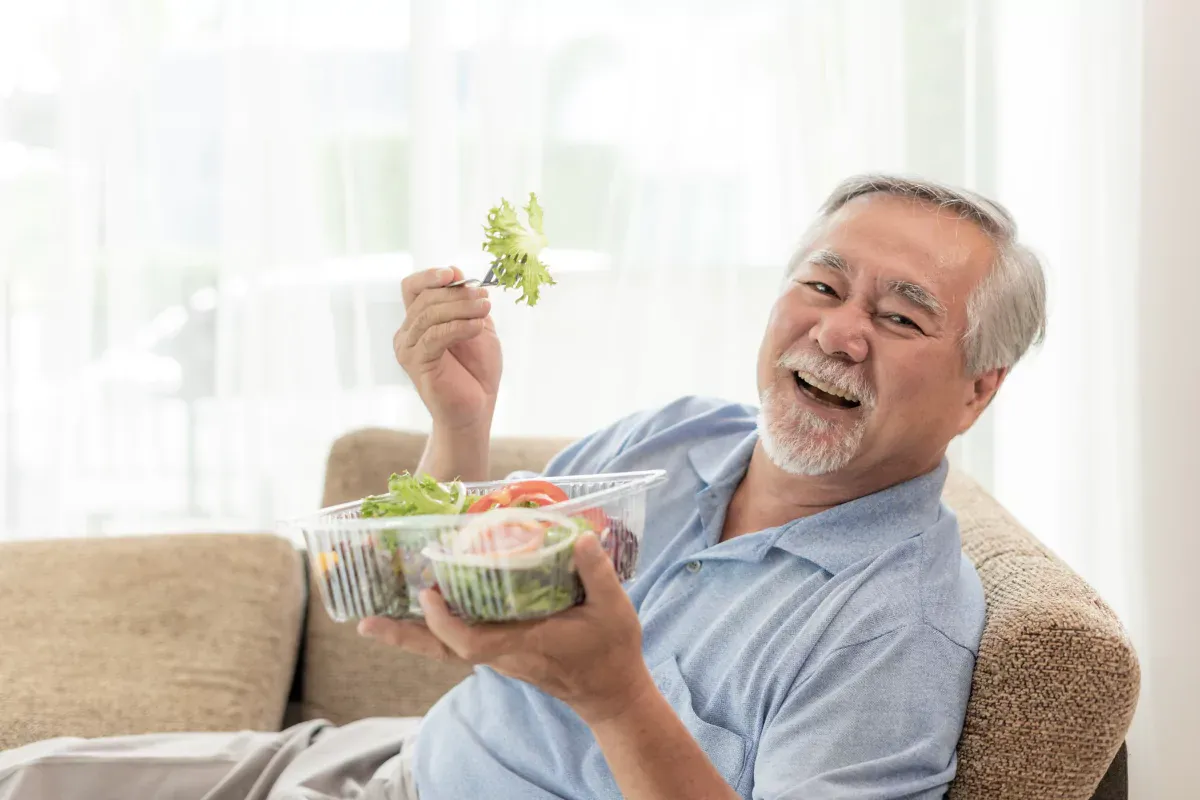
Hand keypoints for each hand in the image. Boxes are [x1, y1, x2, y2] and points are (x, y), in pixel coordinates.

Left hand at [358, 533, 653, 726]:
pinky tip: (427, 610)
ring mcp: (501, 655)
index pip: (471, 644)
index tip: (430, 596)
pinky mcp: (504, 652)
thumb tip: (580, 537)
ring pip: (447, 648)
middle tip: (365, 623)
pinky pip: (460, 642)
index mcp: (524, 643)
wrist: (610, 692)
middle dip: (403, 636)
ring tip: (377, 617)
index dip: (444, 624)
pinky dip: (437, 629)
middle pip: (442, 651)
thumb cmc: (610, 652)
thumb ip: (596, 573)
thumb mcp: (613, 609)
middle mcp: (503, 653)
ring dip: (412, 632)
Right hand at [394, 267, 502, 431]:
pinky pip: (435, 336)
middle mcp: (408, 332)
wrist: (477, 408)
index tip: (456, 274)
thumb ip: (468, 304)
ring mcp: (409, 348)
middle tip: (484, 297)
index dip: (431, 276)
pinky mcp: (416, 363)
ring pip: (429, 314)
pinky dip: (458, 326)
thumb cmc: (477, 371)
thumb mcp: (478, 328)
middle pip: (425, 297)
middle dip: (457, 293)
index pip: (412, 287)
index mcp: (419, 320)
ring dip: (461, 307)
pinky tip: (478, 327)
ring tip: (485, 309)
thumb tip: (460, 275)